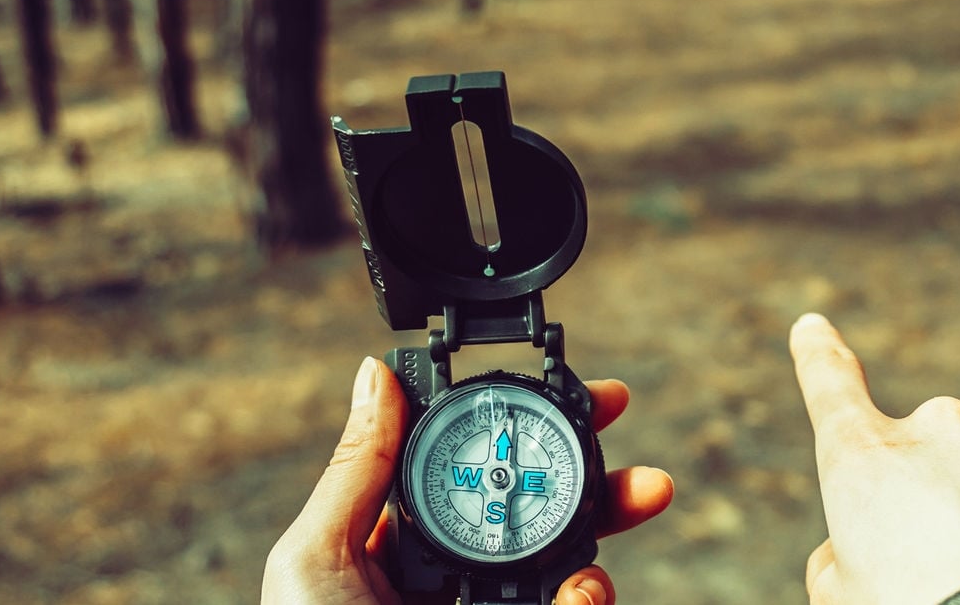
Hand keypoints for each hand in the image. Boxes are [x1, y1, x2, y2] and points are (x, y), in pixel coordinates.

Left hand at [262, 358, 675, 604]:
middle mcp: (456, 585)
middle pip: (545, 520)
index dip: (533, 432)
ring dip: (600, 560)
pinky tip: (581, 597)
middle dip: (602, 493)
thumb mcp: (316, 560)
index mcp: (401, 546)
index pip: (480, 473)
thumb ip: (357, 471)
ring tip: (600, 567)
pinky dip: (587, 602)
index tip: (589, 400)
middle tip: (643, 478)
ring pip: (571, 578)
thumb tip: (374, 377)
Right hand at [791, 314, 959, 604]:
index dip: (819, 357)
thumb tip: (858, 547)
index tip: (813, 328)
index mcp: (868, 460)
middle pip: (924, 458)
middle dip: (930, 502)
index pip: (830, 387)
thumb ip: (839, 558)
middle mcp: (938, 430)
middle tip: (943, 572)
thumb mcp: (844, 602)